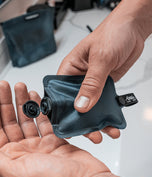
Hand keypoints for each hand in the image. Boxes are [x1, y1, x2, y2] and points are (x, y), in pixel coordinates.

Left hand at [0, 81, 109, 176]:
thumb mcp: (16, 173)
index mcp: (11, 160)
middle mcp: (24, 152)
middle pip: (10, 121)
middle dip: (6, 102)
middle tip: (4, 86)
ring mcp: (39, 145)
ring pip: (26, 119)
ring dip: (22, 102)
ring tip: (20, 87)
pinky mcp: (54, 140)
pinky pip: (43, 121)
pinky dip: (38, 109)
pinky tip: (34, 98)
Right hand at [57, 1, 148, 142]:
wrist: (133, 29)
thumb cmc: (112, 33)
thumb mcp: (100, 58)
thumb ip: (92, 83)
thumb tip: (82, 105)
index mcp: (69, 69)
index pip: (58, 93)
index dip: (60, 110)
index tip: (66, 125)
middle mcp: (78, 79)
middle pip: (74, 104)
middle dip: (81, 120)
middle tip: (89, 133)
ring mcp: (92, 84)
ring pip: (90, 106)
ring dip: (96, 120)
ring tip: (104, 132)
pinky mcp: (104, 86)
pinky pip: (103, 103)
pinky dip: (108, 114)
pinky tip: (112, 122)